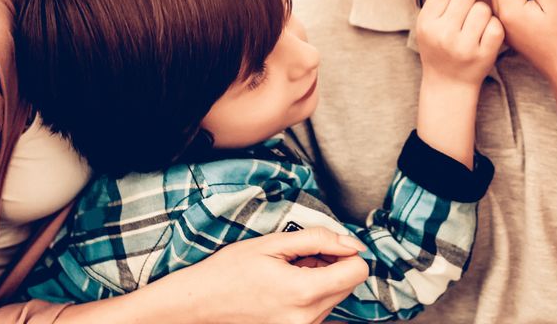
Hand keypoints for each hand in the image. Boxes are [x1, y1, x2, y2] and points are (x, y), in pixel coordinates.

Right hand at [151, 227, 368, 323]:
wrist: (198, 304)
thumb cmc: (230, 270)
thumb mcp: (274, 243)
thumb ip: (319, 239)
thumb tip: (352, 243)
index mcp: (303, 292)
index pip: (358, 272)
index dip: (348, 253)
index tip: (328, 246)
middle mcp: (306, 318)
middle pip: (349, 285)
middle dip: (334, 265)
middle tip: (303, 256)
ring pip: (335, 298)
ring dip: (322, 280)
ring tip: (290, 271)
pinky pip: (320, 311)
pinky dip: (311, 295)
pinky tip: (288, 286)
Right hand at [415, 0, 504, 87]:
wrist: (448, 84)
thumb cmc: (437, 47)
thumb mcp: (427, 23)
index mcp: (427, 22)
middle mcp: (444, 34)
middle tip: (465, 10)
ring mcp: (465, 46)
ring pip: (483, 8)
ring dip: (482, 13)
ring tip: (474, 24)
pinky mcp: (484, 55)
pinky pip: (495, 25)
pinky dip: (492, 27)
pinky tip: (484, 35)